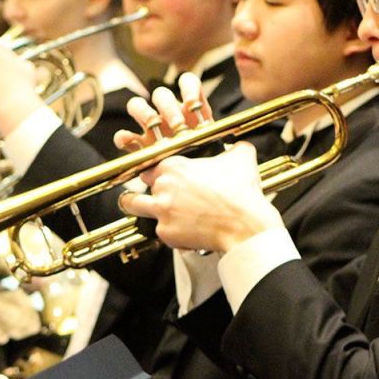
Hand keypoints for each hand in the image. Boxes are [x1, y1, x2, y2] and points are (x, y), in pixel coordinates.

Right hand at [114, 72, 212, 151]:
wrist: (192, 180)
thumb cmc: (206, 158)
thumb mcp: (214, 144)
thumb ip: (212, 134)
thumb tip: (217, 133)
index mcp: (189, 108)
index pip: (187, 83)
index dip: (189, 87)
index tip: (193, 103)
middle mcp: (168, 113)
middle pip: (160, 95)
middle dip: (168, 107)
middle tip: (178, 125)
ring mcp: (151, 128)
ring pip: (137, 105)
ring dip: (145, 113)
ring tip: (153, 125)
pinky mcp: (138, 146)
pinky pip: (123, 136)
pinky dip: (123, 137)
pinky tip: (127, 140)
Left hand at [119, 142, 282, 252]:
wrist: (244, 224)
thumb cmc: (241, 192)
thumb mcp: (242, 157)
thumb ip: (235, 147)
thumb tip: (239, 145)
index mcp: (175, 165)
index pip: (152, 163)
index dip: (158, 169)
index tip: (162, 173)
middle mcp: (163, 187)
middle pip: (142, 184)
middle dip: (150, 186)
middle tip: (158, 190)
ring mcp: (162, 211)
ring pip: (134, 206)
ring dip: (135, 205)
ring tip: (136, 206)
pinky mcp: (166, 233)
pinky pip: (159, 231)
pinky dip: (169, 230)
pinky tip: (182, 228)